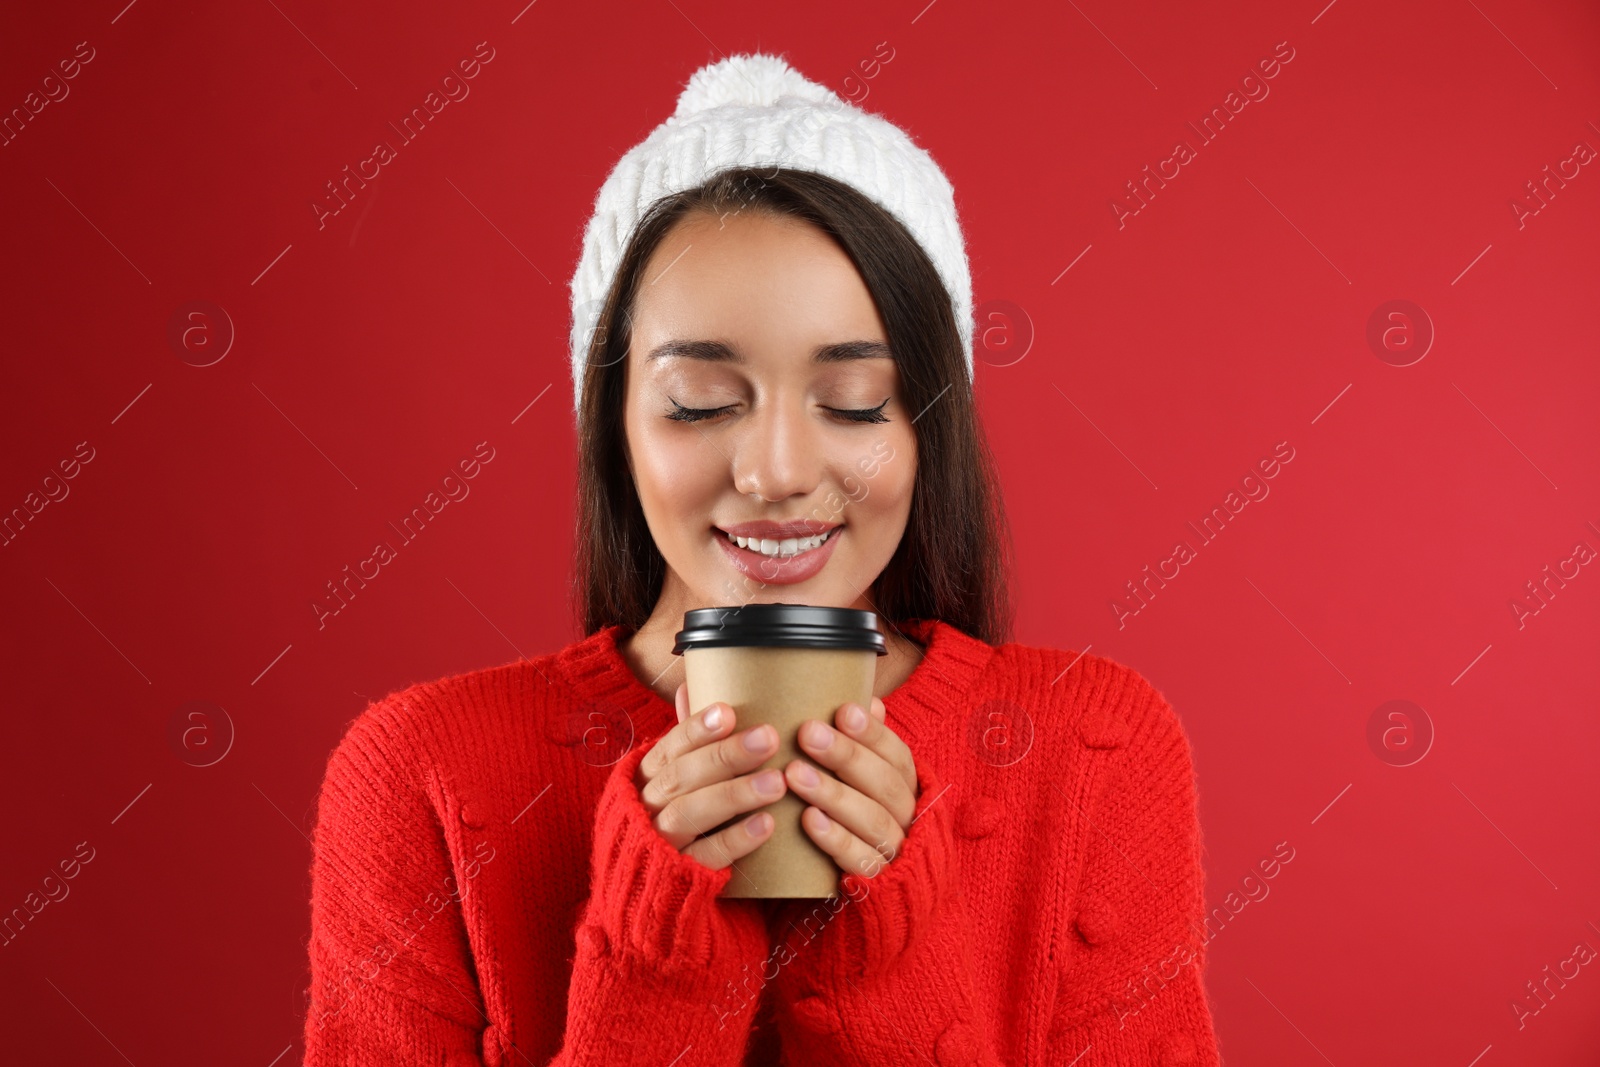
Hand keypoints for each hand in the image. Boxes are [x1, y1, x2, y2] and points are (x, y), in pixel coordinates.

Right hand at [632, 681, 788, 871]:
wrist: (645, 897)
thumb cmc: (667, 825)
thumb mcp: (667, 782)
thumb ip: (683, 742)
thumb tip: (688, 686)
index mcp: (643, 779)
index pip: (668, 748)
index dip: (696, 729)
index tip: (728, 712)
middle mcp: (645, 808)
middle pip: (681, 777)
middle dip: (725, 756)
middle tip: (769, 738)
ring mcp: (658, 844)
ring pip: (690, 813)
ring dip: (735, 794)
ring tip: (776, 781)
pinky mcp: (677, 878)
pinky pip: (705, 856)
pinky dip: (736, 840)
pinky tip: (767, 824)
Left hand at [786, 696, 918, 877]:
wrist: (883, 899)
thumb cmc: (862, 825)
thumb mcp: (868, 786)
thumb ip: (868, 748)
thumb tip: (868, 700)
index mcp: (908, 788)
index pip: (896, 755)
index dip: (872, 733)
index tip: (843, 710)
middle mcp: (909, 817)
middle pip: (884, 783)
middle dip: (846, 755)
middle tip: (807, 733)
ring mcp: (897, 852)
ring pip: (872, 819)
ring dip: (833, 794)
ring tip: (795, 774)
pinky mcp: (879, 885)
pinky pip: (861, 860)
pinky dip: (836, 840)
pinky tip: (809, 820)